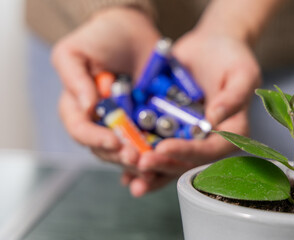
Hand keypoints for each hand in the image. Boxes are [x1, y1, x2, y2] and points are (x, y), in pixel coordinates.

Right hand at [52, 7, 159, 184]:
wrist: (133, 31)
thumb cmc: (100, 38)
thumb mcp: (75, 53)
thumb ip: (75, 79)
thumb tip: (86, 108)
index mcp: (79, 109)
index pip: (81, 130)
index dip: (95, 139)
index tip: (113, 141)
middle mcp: (101, 123)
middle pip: (106, 148)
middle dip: (121, 155)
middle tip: (136, 158)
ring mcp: (126, 125)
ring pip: (130, 151)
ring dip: (140, 161)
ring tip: (152, 164)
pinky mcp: (148, 123)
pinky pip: (152, 142)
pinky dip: (158, 152)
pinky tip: (166, 158)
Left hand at [125, 29, 260, 195]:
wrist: (210, 45)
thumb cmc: (231, 57)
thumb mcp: (241, 72)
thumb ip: (234, 96)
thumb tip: (215, 119)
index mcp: (231, 132)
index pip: (211, 149)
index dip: (188, 152)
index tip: (164, 148)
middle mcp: (208, 139)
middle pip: (187, 160)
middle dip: (163, 165)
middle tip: (141, 163)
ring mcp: (188, 135)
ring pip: (170, 159)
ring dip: (150, 171)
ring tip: (129, 175)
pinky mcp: (171, 127)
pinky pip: (156, 144)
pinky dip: (141, 155)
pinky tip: (123, 165)